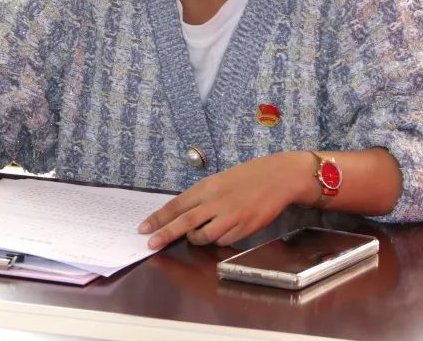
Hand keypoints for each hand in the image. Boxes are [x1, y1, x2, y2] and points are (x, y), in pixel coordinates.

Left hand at [138, 152, 309, 249]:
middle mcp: (216, 201)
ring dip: (196, 239)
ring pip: (204, 236)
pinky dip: (219, 240)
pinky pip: (223, 241)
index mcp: (207, 187)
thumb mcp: (219, 181)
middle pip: (184, 222)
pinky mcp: (244, 227)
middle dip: (165, 234)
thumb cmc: (247, 177)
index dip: (158, 218)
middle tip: (150, 244)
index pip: (176, 204)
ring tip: (199, 233)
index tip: (144, 228)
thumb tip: (181, 214)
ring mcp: (231, 216)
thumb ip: (202, 197)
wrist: (278, 177)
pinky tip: (224, 230)